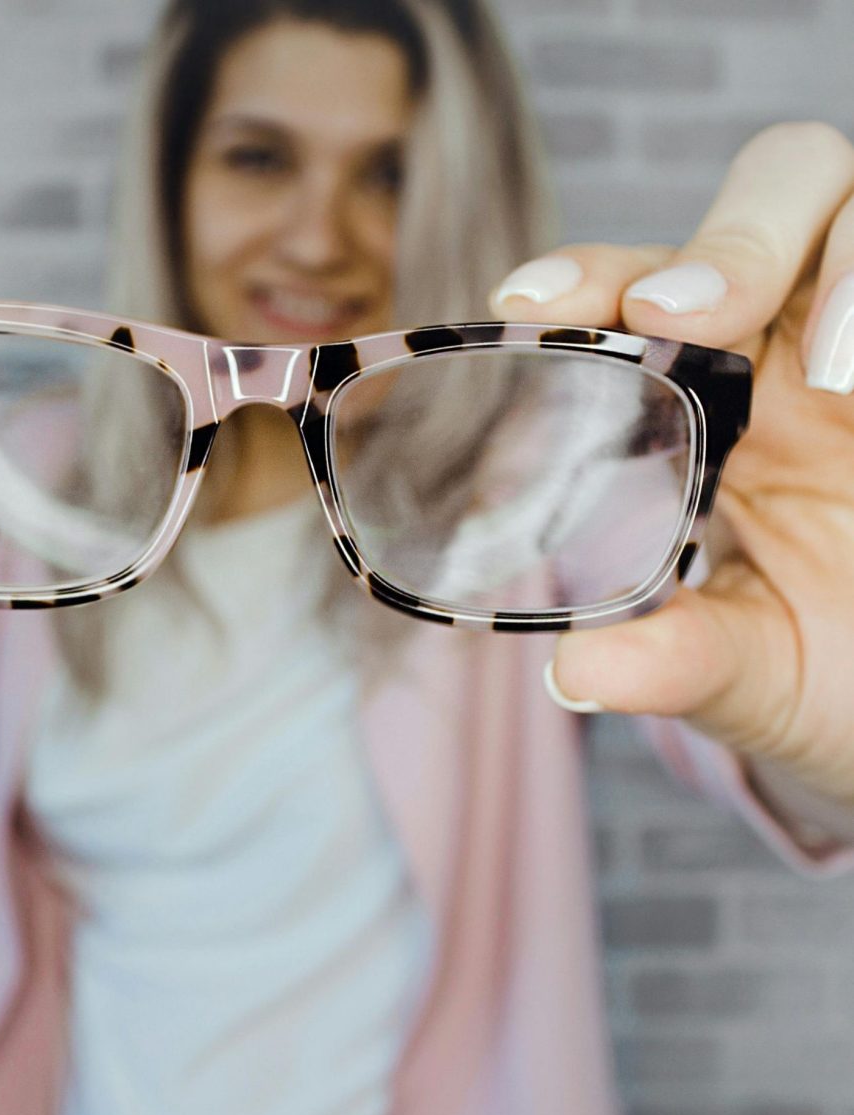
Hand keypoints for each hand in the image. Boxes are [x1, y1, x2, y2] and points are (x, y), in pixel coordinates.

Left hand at [490, 122, 853, 802]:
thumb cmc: (835, 673)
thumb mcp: (752, 676)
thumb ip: (675, 662)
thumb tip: (576, 676)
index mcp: (715, 402)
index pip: (642, 294)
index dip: (587, 277)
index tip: (527, 306)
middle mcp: (800, 350)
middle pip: (763, 204)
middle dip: (723, 245)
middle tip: (669, 318)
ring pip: (852, 210)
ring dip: (833, 261)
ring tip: (831, 370)